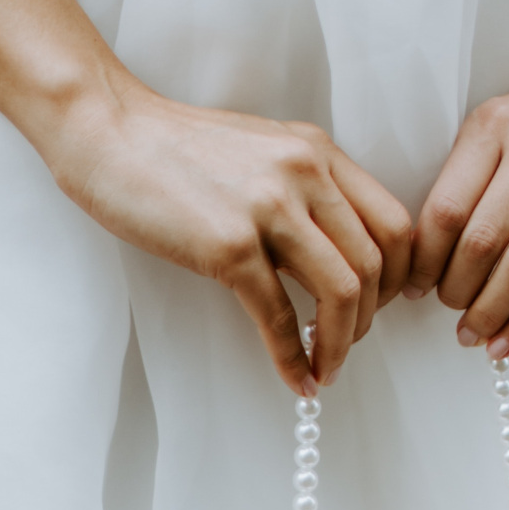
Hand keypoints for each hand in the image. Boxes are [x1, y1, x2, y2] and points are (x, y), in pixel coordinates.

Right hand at [51, 90, 411, 394]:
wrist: (109, 133)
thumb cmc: (175, 149)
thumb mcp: (261, 150)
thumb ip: (304, 189)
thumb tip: (332, 251)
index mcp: (318, 152)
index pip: (394, 223)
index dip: (399, 277)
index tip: (385, 306)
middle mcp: (304, 174)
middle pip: (376, 263)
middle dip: (371, 318)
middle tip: (349, 343)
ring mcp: (268, 208)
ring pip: (343, 292)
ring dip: (342, 343)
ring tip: (327, 366)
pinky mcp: (228, 245)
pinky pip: (278, 316)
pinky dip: (293, 357)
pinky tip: (296, 376)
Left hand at [404, 46, 508, 358]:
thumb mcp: (505, 124)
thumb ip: (469, 176)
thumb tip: (425, 252)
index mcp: (495, 126)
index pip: (444, 210)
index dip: (422, 261)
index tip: (412, 287)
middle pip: (479, 242)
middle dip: (454, 292)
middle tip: (448, 310)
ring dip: (489, 312)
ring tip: (472, 334)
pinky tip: (507, 341)